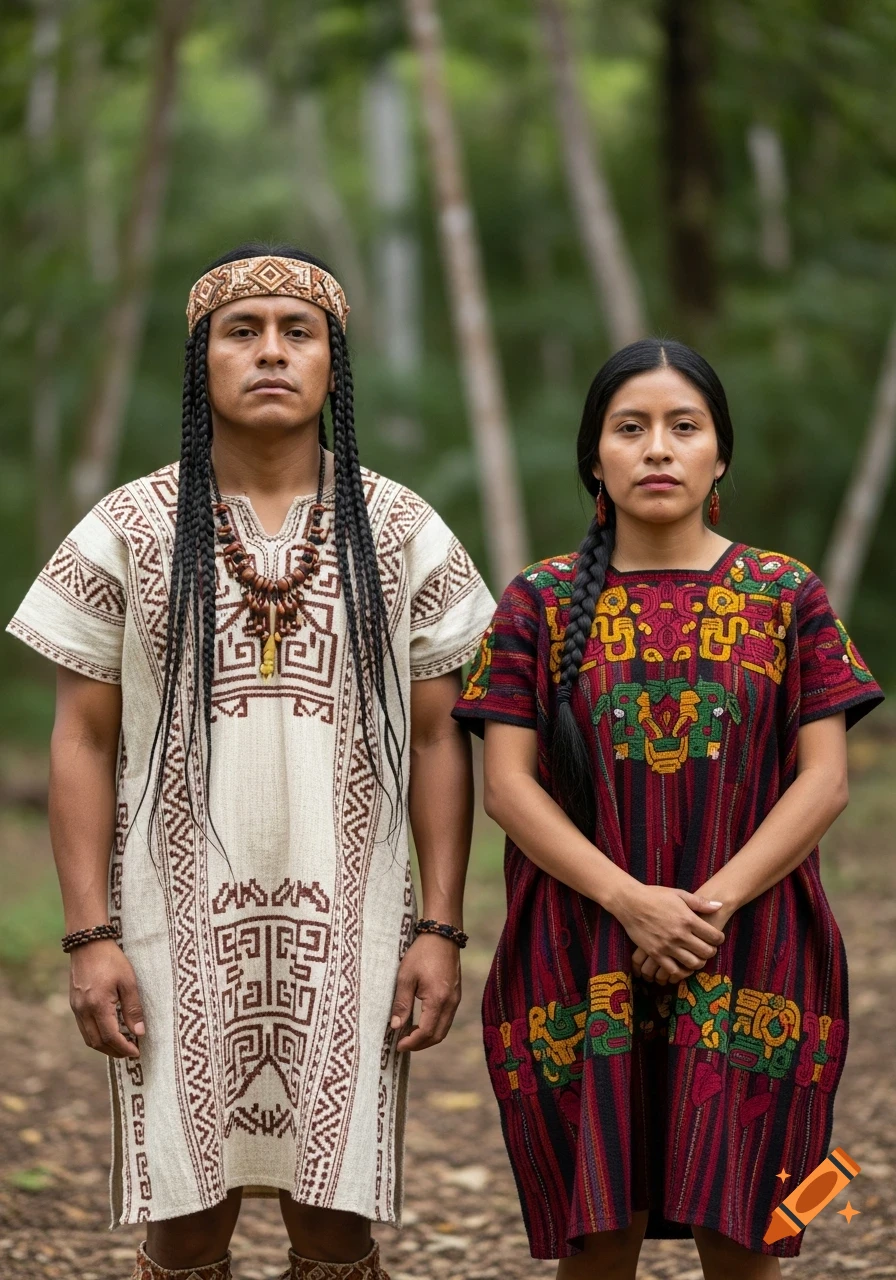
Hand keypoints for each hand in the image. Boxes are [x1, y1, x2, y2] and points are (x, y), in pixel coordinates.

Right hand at [69, 940, 144, 1058]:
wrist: (88, 943)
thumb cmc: (111, 959)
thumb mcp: (128, 981)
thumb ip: (133, 1008)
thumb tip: (139, 1032)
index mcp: (97, 1005)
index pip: (110, 1036)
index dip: (124, 1048)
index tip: (137, 1052)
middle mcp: (83, 1010)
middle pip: (97, 1042)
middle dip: (114, 1051)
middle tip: (131, 1052)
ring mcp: (76, 1008)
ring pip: (88, 1038)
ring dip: (104, 1046)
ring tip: (122, 1046)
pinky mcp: (74, 1004)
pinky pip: (84, 1028)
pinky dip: (96, 1036)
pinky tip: (109, 1032)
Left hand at [389, 933, 461, 1051]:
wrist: (442, 935)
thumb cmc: (422, 953)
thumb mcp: (406, 976)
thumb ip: (401, 1003)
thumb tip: (395, 1026)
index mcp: (438, 999)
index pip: (426, 1032)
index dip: (412, 1042)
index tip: (398, 1045)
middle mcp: (451, 1003)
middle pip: (438, 1035)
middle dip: (420, 1044)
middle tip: (402, 1044)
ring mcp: (455, 999)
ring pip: (444, 1029)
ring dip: (427, 1036)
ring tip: (409, 1035)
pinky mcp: (456, 995)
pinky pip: (446, 1019)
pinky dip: (434, 1026)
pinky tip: (420, 1022)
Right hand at [632, 897, 734, 984]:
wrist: (630, 902)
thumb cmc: (655, 895)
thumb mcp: (679, 894)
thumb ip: (700, 903)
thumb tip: (719, 906)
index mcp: (688, 919)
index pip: (714, 936)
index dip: (719, 938)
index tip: (717, 938)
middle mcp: (680, 934)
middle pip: (706, 952)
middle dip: (711, 951)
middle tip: (708, 948)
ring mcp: (667, 946)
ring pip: (693, 964)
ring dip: (699, 962)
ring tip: (696, 957)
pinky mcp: (656, 953)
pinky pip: (673, 970)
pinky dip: (681, 971)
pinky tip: (682, 965)